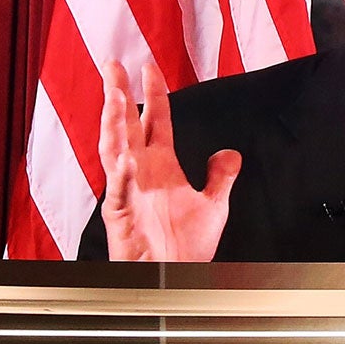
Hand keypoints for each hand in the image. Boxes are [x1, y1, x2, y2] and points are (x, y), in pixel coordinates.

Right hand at [98, 60, 241, 261]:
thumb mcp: (213, 206)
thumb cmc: (188, 247)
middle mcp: (141, 173)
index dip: (154, 93)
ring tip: (115, 97)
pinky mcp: (121, 216)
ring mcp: (128, 192)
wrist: (178, 278)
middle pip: (126, 125)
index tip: (150, 67)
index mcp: (161, 166)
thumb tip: (231, 153)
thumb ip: (220, 177)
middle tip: (113, 65)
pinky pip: (119, 193)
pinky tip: (126, 159)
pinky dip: (122, 177)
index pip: (155, 120)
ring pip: (114, 150)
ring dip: (114, 124)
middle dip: (119, 94)